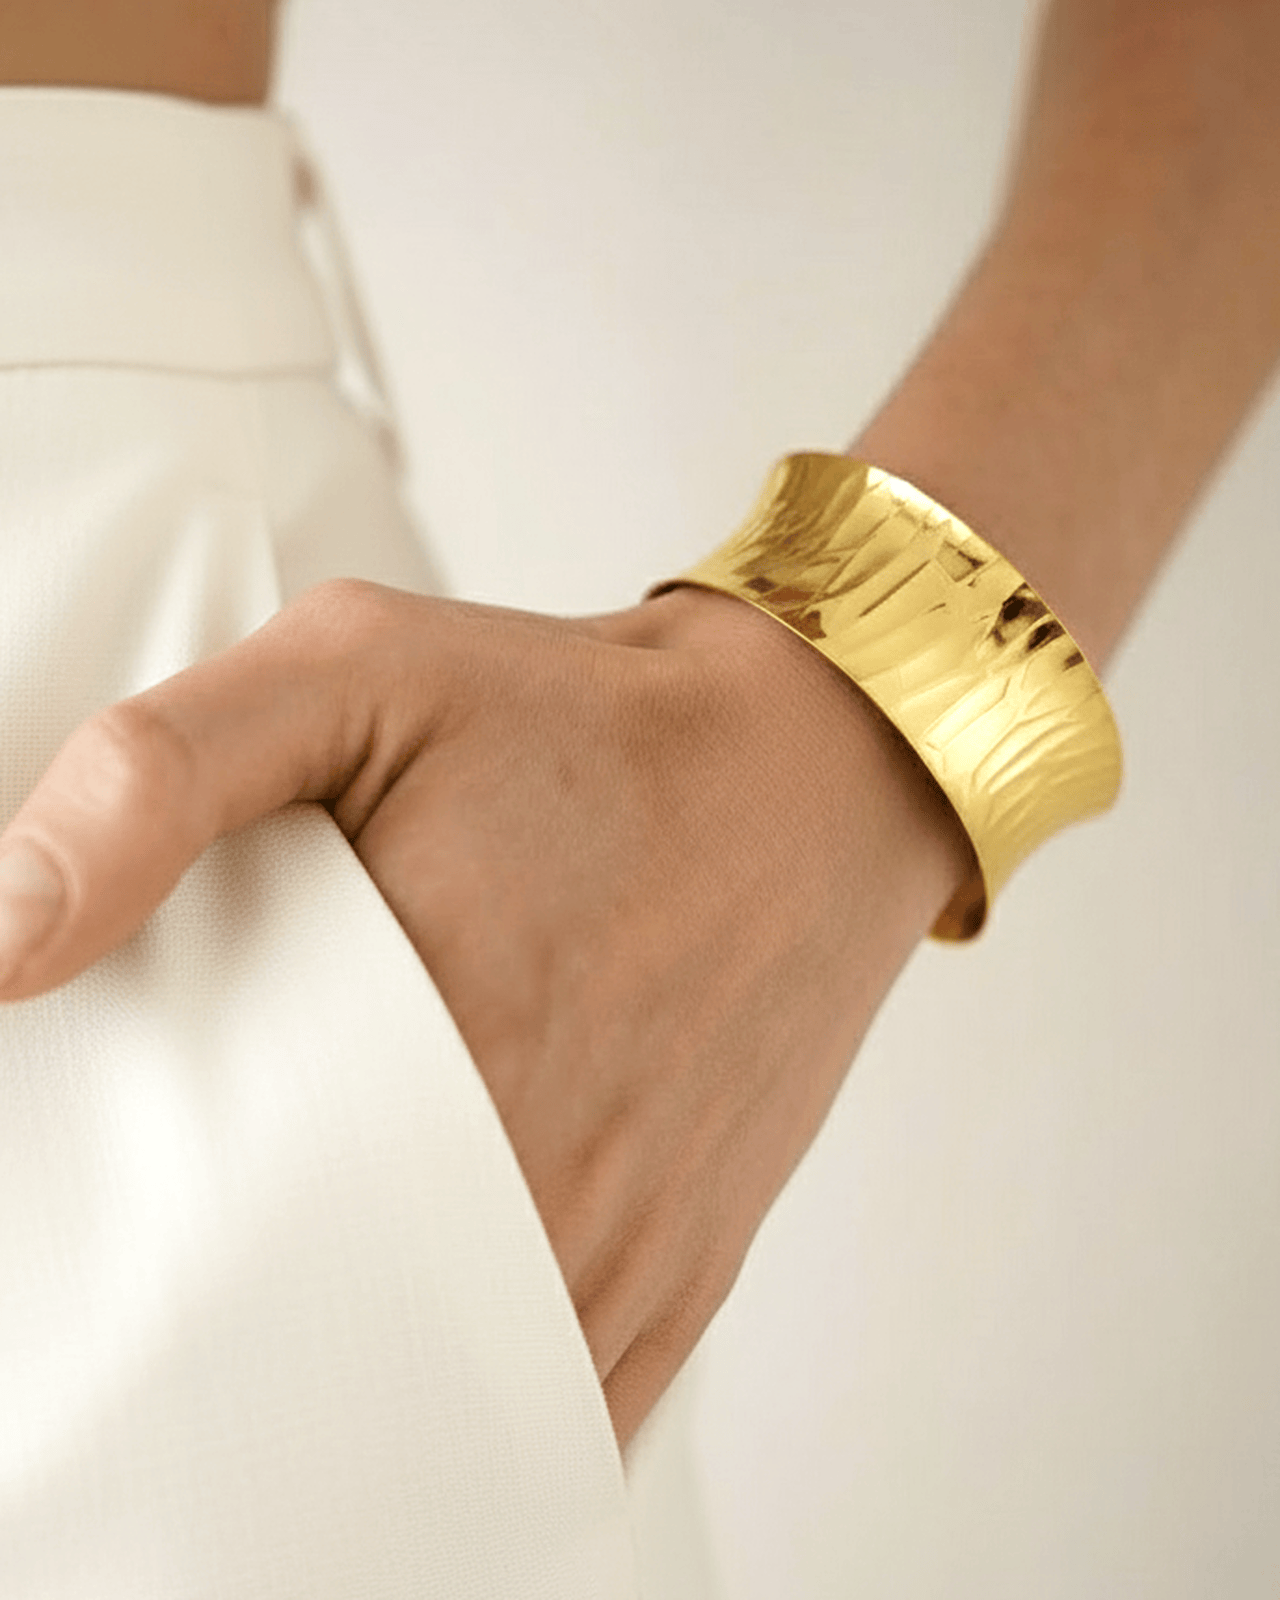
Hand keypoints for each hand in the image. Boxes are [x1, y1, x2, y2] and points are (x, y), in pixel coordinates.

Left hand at [0, 579, 968, 1443]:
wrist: (815, 770)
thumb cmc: (587, 719)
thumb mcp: (361, 666)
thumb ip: (164, 775)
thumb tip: (4, 933)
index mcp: (446, 1033)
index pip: (229, 1236)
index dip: (153, 1251)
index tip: (126, 1221)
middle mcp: (549, 1170)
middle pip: (331, 1346)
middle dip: (248, 1326)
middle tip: (205, 1263)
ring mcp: (628, 1240)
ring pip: (447, 1412)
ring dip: (360, 1396)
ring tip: (297, 1324)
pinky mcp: (688, 1267)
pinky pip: (561, 1416)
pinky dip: (476, 1423)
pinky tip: (421, 1370)